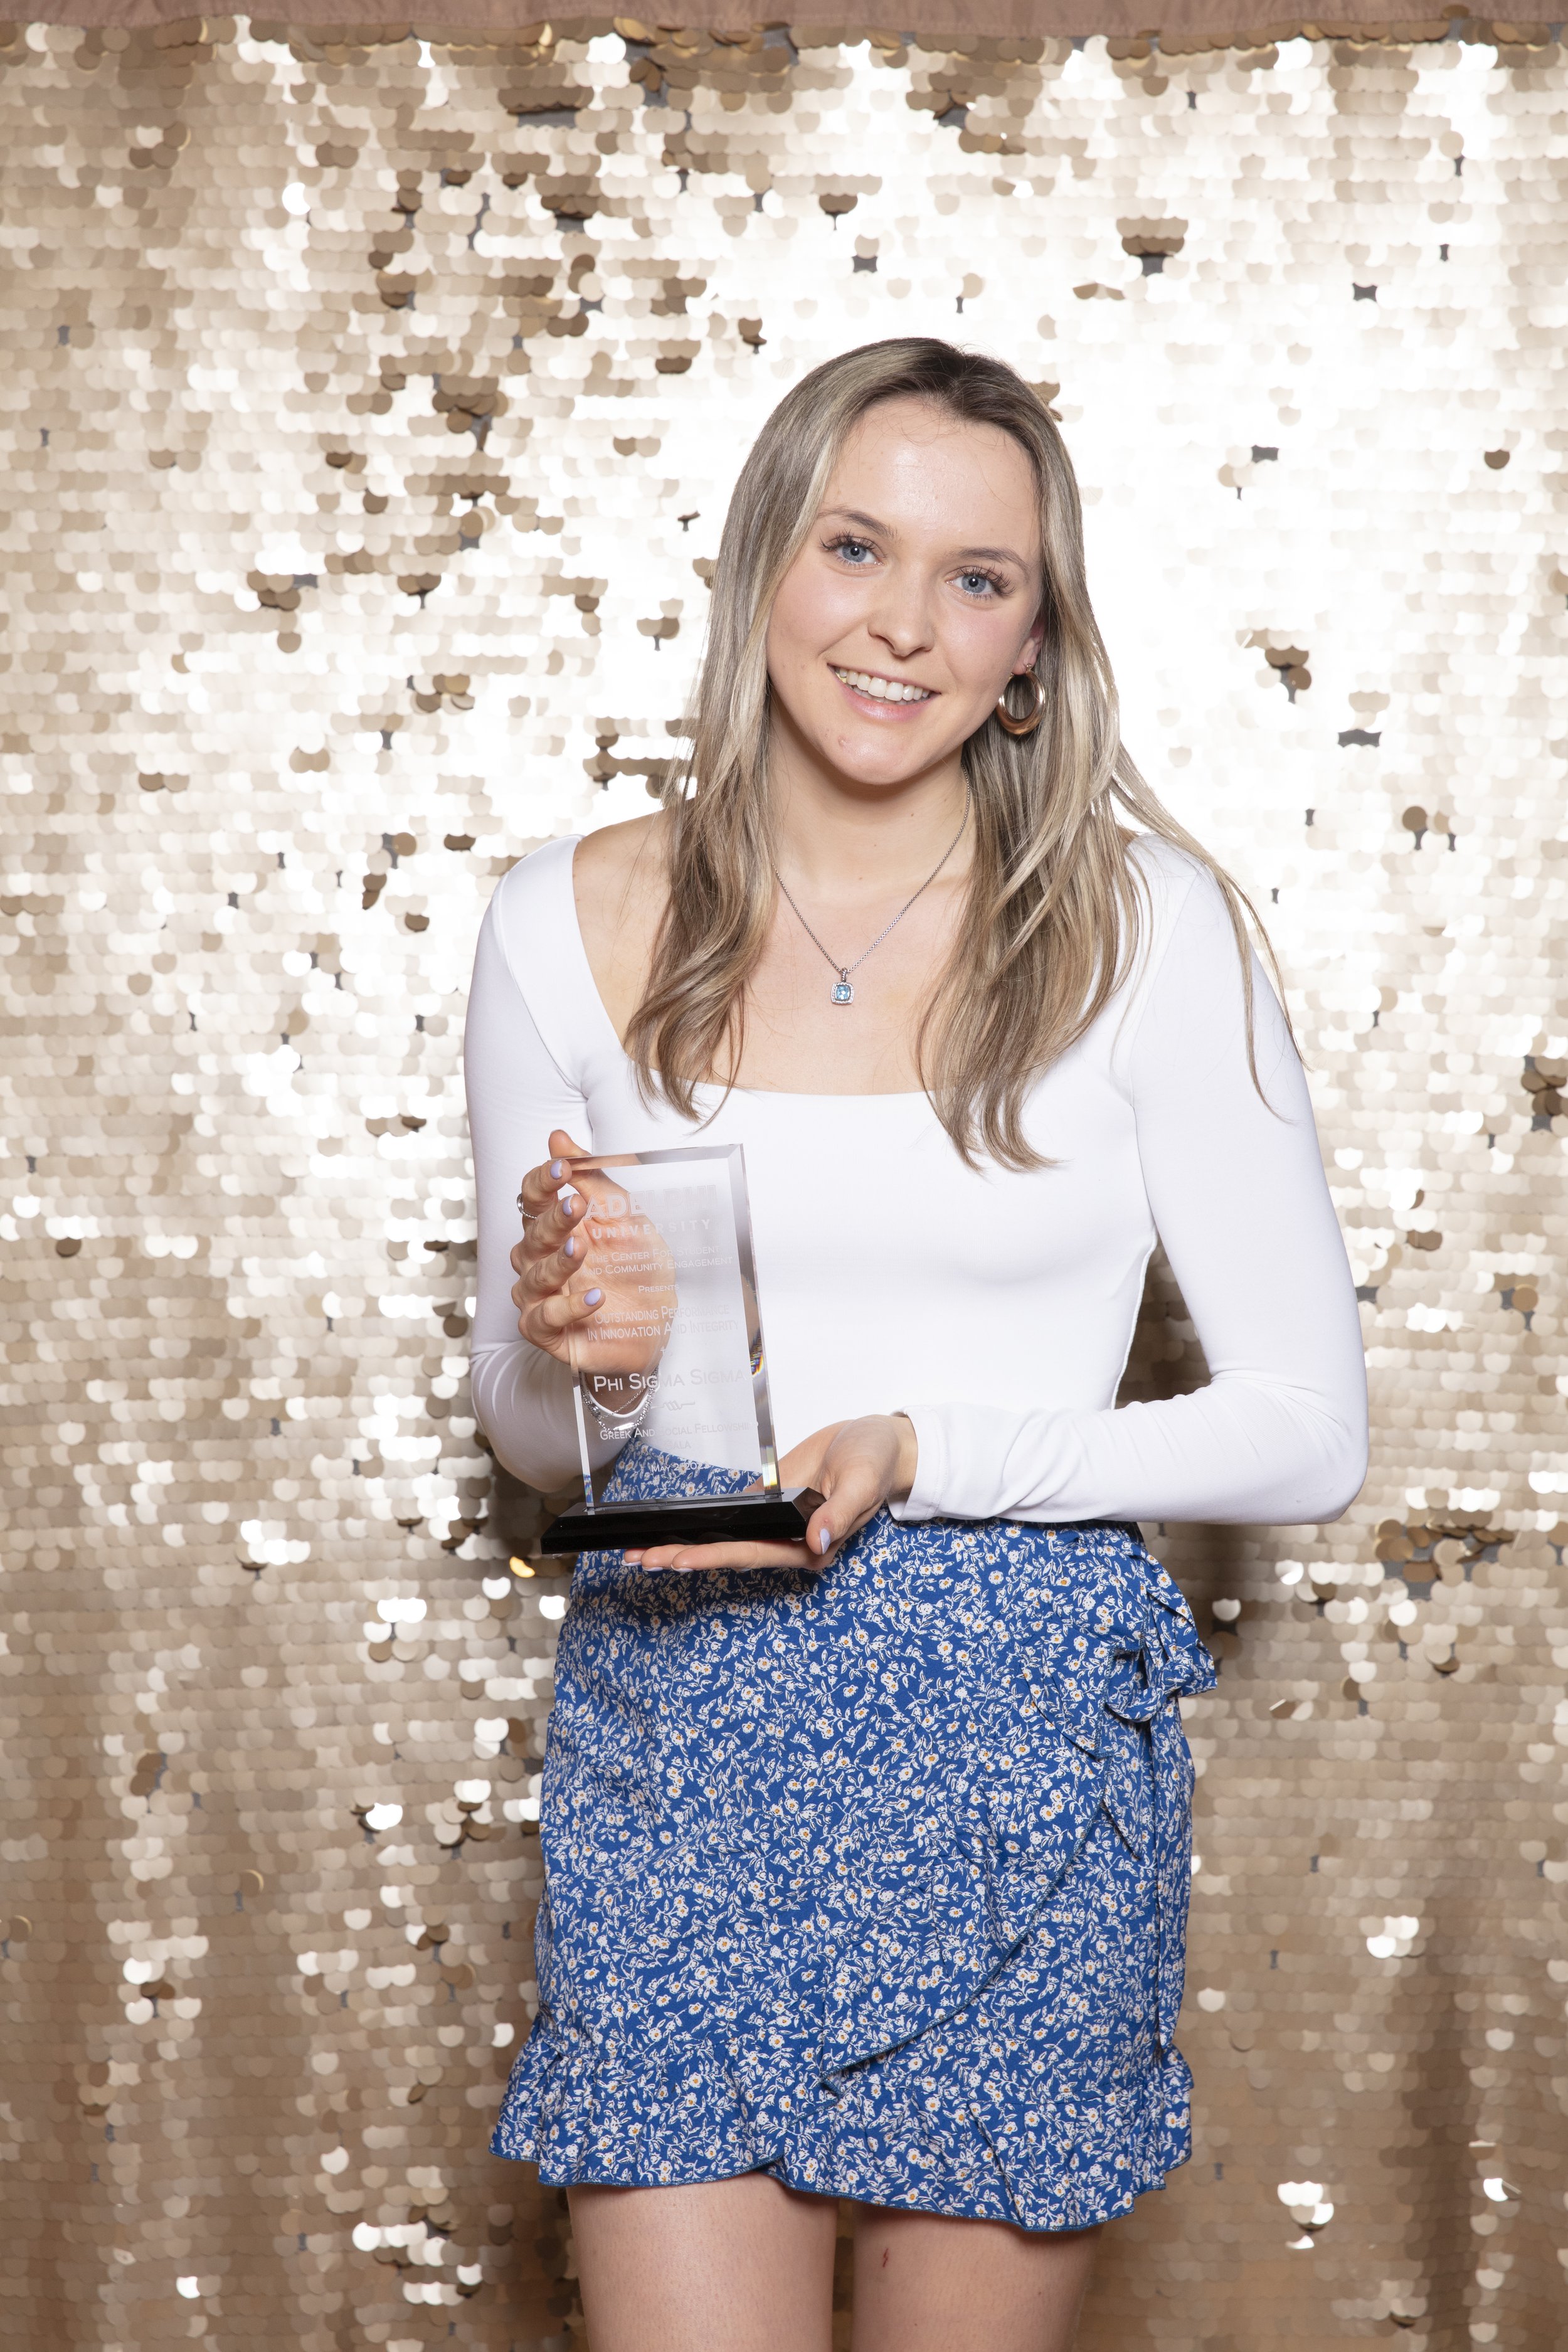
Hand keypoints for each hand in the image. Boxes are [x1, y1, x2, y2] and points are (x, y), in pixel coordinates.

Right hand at [511, 1128, 676, 1379]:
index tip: (563, 1168)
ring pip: (533, 1276)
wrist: (657, 1324)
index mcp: (555, 1228)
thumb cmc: (637, 1268)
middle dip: (552, 1220)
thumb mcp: (625, 1219)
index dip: (542, 1182)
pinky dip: (567, 1308)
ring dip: (557, 1262)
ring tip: (582, 1249)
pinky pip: (542, 1320)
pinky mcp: (548, 1332)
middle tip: (576, 1207)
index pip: (532, 1199)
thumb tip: (558, 1138)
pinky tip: (595, 1298)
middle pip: (530, 1234)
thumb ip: (594, 1181)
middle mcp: (541, 1260)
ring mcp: (541, 1297)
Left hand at [628, 1414, 918, 1574]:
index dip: (712, 1557)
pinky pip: (730, 1518)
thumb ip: (840, 1513)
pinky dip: (700, 1525)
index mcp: (811, 1547)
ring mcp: (776, 1525)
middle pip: (728, 1553)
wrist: (878, 1441)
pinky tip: (670, 1531)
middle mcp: (789, 1542)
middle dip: (682, 1557)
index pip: (752, 1554)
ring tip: (640, 1552)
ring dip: (683, 1545)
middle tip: (639, 1560)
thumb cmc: (875, 1461)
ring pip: (723, 1540)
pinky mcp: (768, 1504)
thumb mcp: (862, 1482)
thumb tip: (816, 1540)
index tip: (676, 1561)